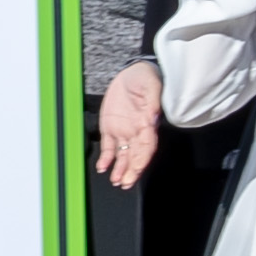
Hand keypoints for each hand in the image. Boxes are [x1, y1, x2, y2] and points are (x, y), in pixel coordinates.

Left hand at [95, 65, 162, 189]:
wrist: (132, 72)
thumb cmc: (145, 78)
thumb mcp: (150, 85)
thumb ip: (152, 100)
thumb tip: (153, 115)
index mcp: (147, 123)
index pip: (146, 146)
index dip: (142, 159)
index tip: (137, 169)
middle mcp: (136, 131)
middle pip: (136, 155)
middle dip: (132, 170)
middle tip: (126, 183)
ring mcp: (124, 130)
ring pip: (123, 155)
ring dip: (120, 169)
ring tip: (116, 181)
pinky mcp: (110, 127)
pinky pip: (108, 147)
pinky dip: (106, 158)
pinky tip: (102, 167)